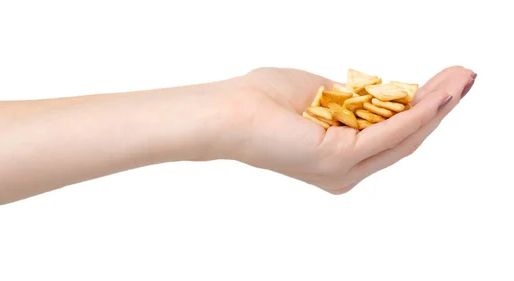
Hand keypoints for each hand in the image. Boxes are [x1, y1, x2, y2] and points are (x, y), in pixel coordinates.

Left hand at [224, 66, 475, 193]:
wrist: (228, 112)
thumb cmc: (263, 101)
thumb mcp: (321, 96)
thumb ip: (352, 100)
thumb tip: (377, 92)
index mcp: (338, 157)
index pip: (390, 134)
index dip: (421, 108)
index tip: (443, 82)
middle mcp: (345, 171)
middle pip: (405, 138)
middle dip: (438, 106)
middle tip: (464, 78)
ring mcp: (343, 169)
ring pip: (404, 137)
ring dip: (436, 106)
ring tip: (462, 80)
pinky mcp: (339, 158)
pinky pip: (389, 132)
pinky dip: (417, 112)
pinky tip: (438, 94)